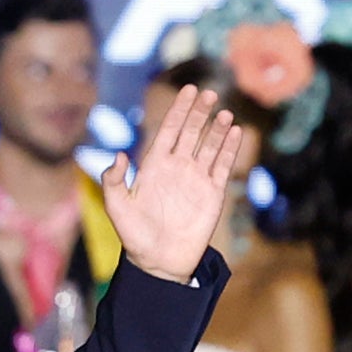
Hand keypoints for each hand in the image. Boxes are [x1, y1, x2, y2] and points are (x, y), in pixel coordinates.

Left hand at [103, 83, 248, 282]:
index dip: (179, 110)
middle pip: (191, 132)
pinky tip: (236, 132)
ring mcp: (196, 179)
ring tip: (225, 113)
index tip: (189, 90)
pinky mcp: (212, 193)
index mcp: (154, 166)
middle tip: (210, 93)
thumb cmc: (135, 236)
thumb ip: (114, 181)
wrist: (159, 261)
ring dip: (217, 129)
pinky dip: (230, 149)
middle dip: (200, 112)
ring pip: (210, 146)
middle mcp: (177, 168)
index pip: (168, 130)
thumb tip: (119, 155)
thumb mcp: (118, 208)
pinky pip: (223, 165)